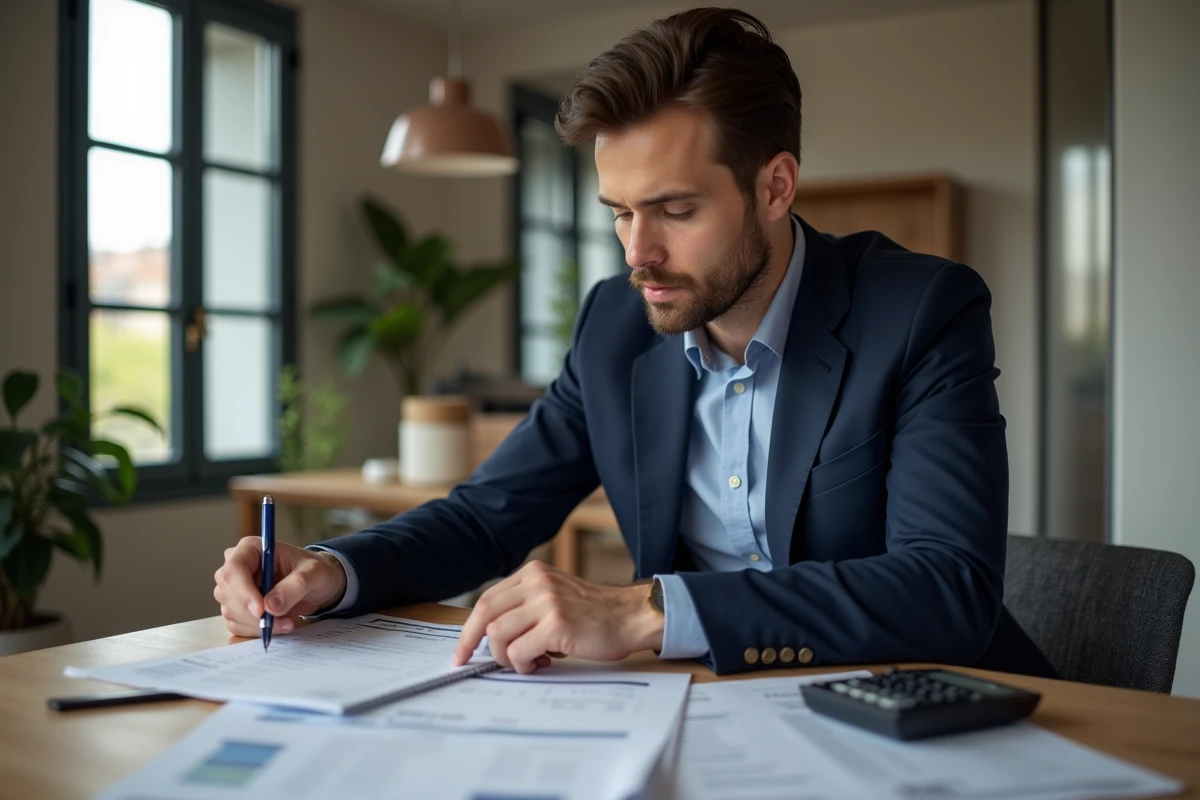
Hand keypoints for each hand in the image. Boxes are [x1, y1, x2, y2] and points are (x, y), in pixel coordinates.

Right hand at [213, 539, 347, 637]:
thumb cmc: (314, 571)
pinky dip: (255, 630)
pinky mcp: (238, 607)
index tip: (261, 610)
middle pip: (227, 593)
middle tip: (282, 621)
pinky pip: (236, 624)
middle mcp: (237, 567)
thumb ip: (294, 586)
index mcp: (250, 549)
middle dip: (252, 614)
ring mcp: (234, 589)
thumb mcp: (313, 574)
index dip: (243, 591)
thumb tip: (270, 607)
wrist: (317, 585)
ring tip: (286, 622)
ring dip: (257, 624)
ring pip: (230, 612)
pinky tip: (277, 625)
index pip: (233, 569)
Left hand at [452, 561, 663, 672]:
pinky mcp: (557, 625)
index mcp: (533, 573)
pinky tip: (541, 663)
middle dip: (471, 642)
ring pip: (498, 635)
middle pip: (485, 613)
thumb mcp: (555, 596)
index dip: (470, 627)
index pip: (487, 599)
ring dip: (506, 657)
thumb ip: (526, 606)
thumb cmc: (594, 614)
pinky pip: (519, 652)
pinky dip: (524, 664)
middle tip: (469, 661)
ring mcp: (547, 602)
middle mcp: (537, 582)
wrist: (631, 617)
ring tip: (527, 661)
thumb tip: (490, 637)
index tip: (462, 648)